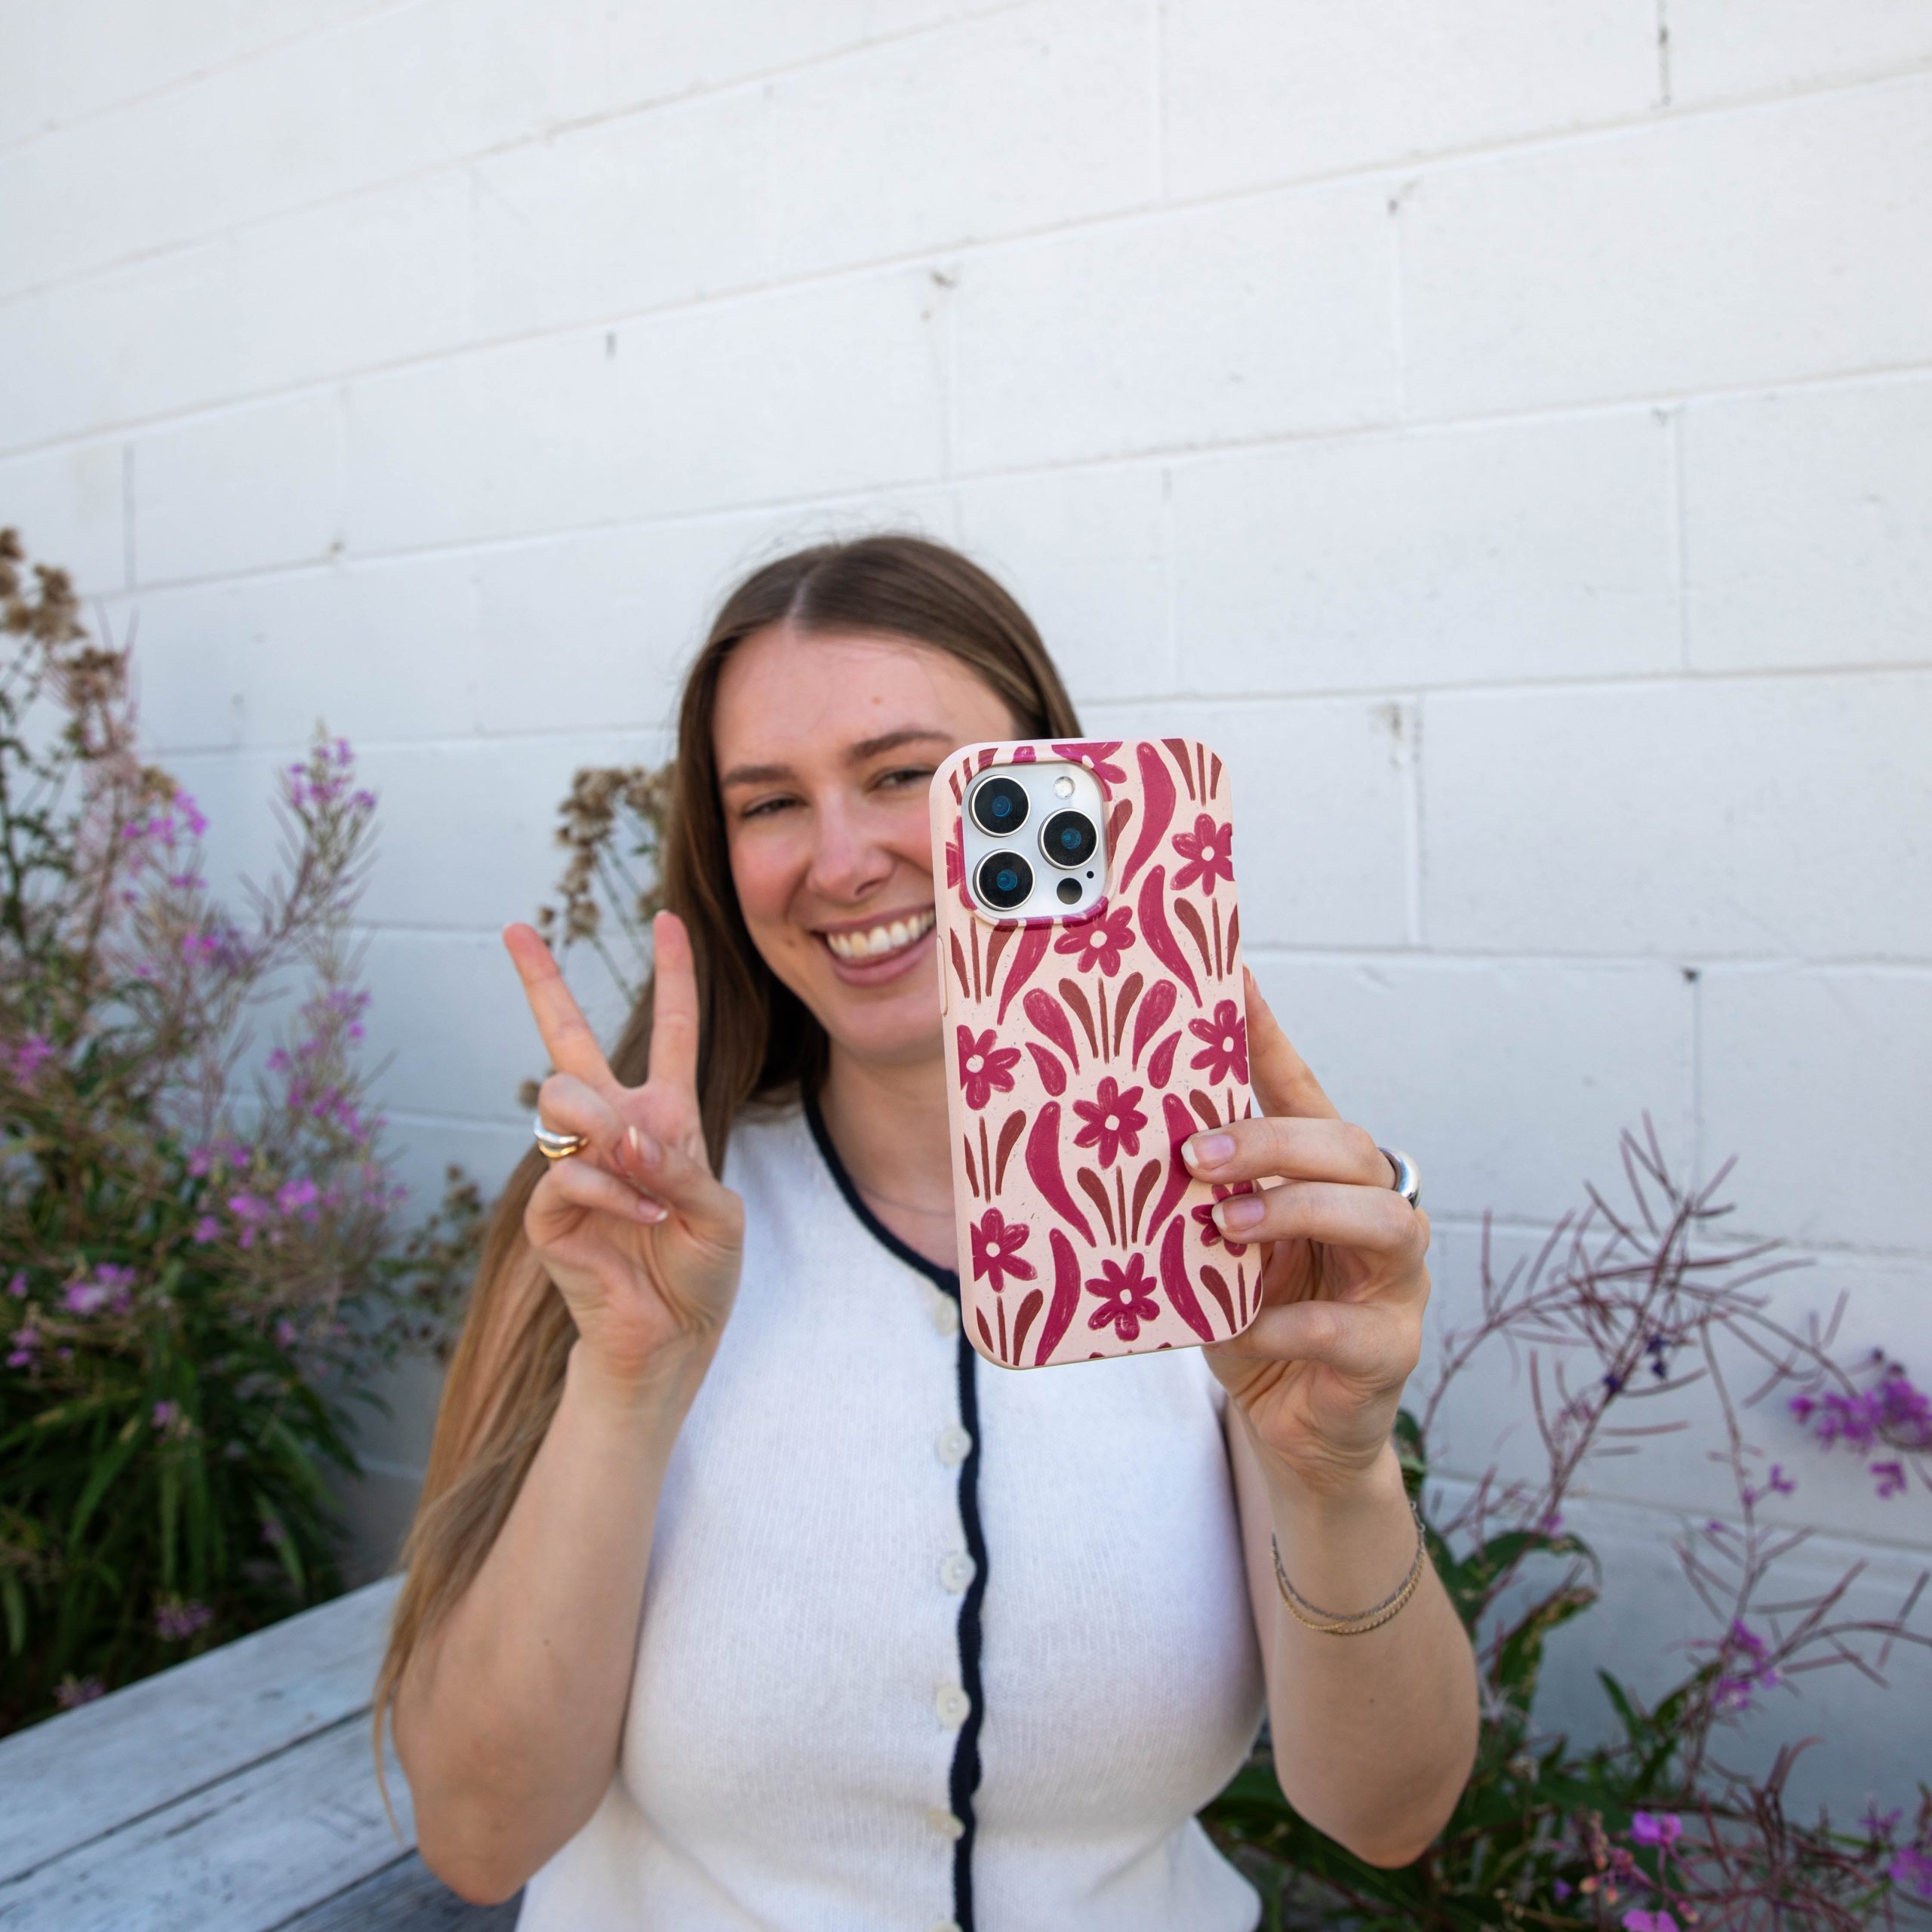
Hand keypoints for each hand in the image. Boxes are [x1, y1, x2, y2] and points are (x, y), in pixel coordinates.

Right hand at [504, 911, 743, 1390]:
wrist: (671, 1337)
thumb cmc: (701, 1271)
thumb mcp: (718, 1212)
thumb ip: (678, 1167)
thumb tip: (620, 1136)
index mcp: (666, 1115)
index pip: (672, 1031)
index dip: (674, 975)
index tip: (667, 918)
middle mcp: (614, 1128)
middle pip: (569, 1038)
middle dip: (540, 979)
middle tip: (514, 928)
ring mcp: (574, 1164)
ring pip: (561, 1097)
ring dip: (605, 1128)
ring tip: (640, 1172)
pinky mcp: (549, 1210)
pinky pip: (566, 1172)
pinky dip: (611, 1192)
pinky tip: (641, 1220)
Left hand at [1190, 967, 1429, 1495]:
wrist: (1291, 1424)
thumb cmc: (1248, 1313)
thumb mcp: (1210, 1245)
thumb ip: (1187, 1197)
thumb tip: (1097, 1132)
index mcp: (1324, 1175)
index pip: (1302, 1088)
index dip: (1268, 1034)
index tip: (1229, 976)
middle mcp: (1373, 1212)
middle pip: (1350, 1146)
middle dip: (1274, 1141)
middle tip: (1196, 1155)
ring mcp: (1392, 1283)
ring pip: (1383, 1221)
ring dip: (1299, 1213)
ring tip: (1226, 1227)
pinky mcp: (1388, 1351)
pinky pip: (1346, 1330)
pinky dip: (1285, 1323)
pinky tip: (1237, 1324)